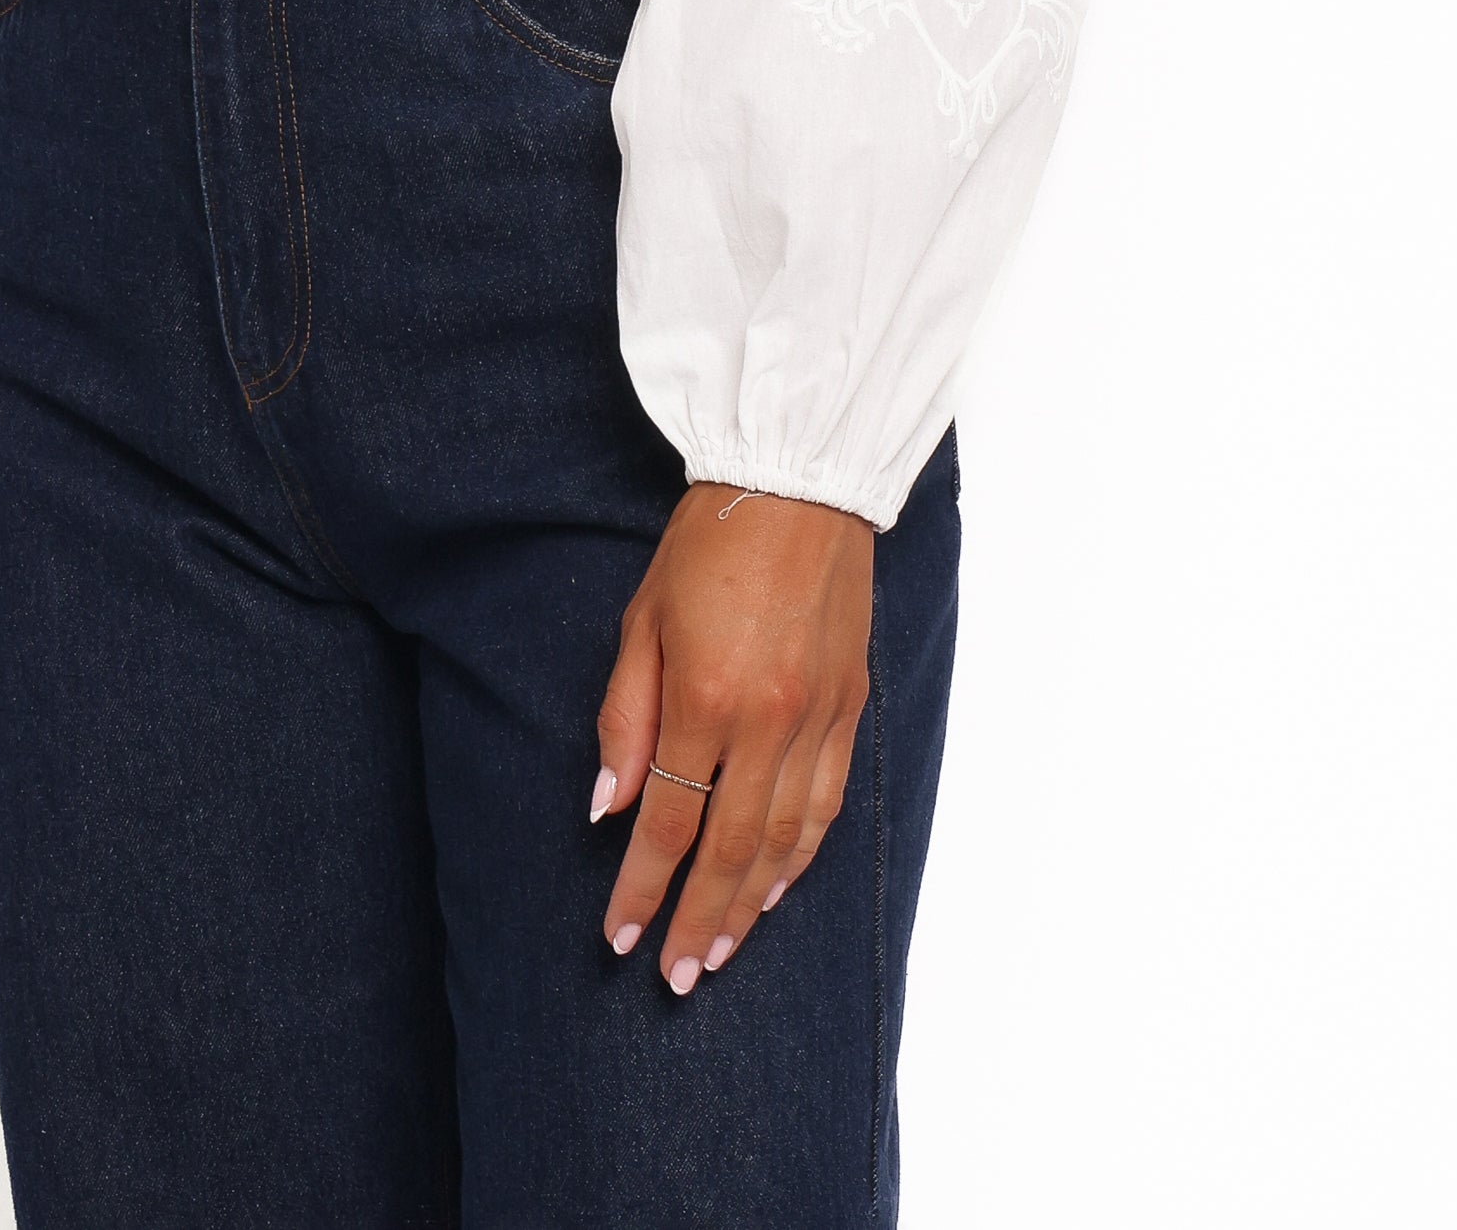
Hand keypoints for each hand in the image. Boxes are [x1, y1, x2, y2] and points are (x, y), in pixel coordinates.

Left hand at [593, 481, 873, 991]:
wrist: (797, 481)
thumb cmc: (705, 542)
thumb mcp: (641, 618)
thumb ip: (625, 717)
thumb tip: (607, 807)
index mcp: (704, 697)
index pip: (667, 821)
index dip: (640, 888)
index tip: (619, 936)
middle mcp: (767, 720)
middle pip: (728, 850)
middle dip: (697, 920)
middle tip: (676, 975)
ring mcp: (816, 717)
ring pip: (785, 841)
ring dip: (750, 904)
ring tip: (720, 948)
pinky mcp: (849, 706)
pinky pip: (825, 802)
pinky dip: (801, 854)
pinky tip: (777, 885)